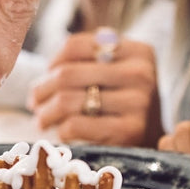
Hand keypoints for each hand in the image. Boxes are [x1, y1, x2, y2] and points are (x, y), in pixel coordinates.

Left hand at [28, 31, 163, 145]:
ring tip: (41, 119)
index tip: (48, 76)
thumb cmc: (124, 104)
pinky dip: (61, 130)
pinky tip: (61, 132)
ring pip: (68, 100)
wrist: (154, 142)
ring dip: (46, 112)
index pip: (76, 46)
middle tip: (35, 102)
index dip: (53, 62)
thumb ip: (91, 59)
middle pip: (68, 74)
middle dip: (42, 89)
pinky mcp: (129, 131)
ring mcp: (138, 103)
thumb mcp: (118, 73)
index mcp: (138, 51)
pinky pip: (76, 125)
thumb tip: (47, 70)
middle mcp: (141, 73)